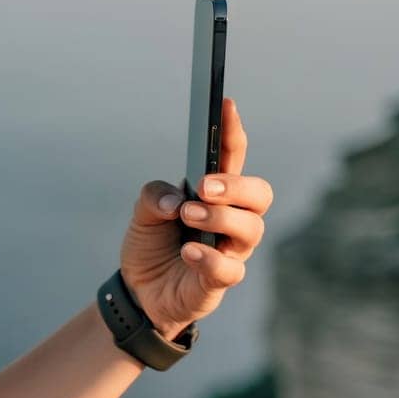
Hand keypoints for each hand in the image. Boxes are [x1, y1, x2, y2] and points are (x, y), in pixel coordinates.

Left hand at [119, 96, 273, 339]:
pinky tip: (188, 251)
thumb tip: (176, 199)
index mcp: (215, 195)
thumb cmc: (151, 245)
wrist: (139, 292)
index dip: (232, 131)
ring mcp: (232, 250)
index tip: (225, 104)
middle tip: (205, 187)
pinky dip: (209, 258)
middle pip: (259, 194)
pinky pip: (230, 269)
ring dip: (220, 217)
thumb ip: (154, 197)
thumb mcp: (143, 214)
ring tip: (188, 215)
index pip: (233, 157)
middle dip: (236, 185)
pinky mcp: (222, 280)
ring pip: (251, 228)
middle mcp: (232, 219)